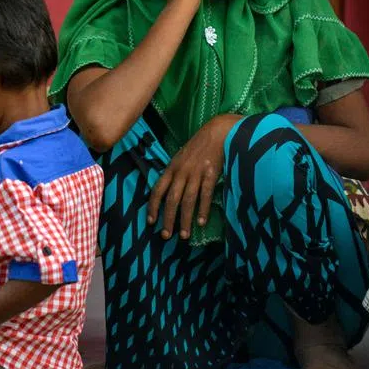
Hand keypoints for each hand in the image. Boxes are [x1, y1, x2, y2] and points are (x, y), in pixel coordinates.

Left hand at [147, 114, 239, 238]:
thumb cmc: (199, 147)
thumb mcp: (181, 158)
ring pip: (187, 200)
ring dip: (185, 219)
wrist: (218, 132)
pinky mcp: (211, 174)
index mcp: (171, 168)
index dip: (153, 206)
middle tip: (166, 236)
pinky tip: (201, 222)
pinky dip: (203, 209)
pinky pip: (205, 195)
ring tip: (184, 235)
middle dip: (167, 219)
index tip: (150, 221)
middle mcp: (181, 172)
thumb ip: (175, 174)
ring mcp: (196, 173)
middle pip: (171, 199)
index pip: (157, 190)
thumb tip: (169, 191)